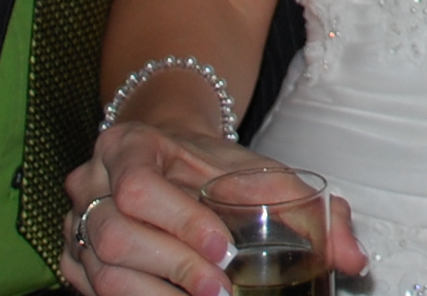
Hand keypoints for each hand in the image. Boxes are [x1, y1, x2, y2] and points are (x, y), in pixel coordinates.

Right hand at [57, 121, 369, 295]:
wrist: (169, 154)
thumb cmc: (215, 167)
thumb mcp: (262, 174)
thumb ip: (312, 210)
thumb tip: (354, 259)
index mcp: (128, 145)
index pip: (139, 185)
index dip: (179, 221)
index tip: (223, 250)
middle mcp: (91, 182)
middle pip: (114, 233)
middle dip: (171, 267)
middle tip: (218, 292)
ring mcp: (75, 222)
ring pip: (98, 268)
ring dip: (152, 294)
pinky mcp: (71, 258)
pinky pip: (90, 289)